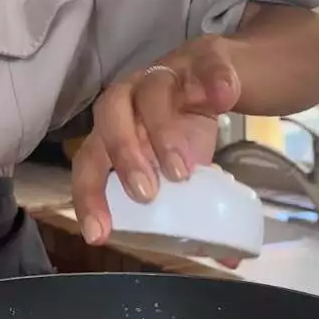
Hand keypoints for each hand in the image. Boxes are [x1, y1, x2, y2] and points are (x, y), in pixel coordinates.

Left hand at [72, 35, 239, 249]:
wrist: (229, 74)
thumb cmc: (192, 126)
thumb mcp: (190, 167)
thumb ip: (198, 207)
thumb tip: (224, 260)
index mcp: (119, 128)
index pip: (90, 160)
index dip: (89, 195)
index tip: (98, 233)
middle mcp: (133, 96)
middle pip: (110, 114)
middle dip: (122, 156)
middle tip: (146, 195)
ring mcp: (169, 73)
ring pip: (151, 91)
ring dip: (162, 131)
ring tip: (184, 170)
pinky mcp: (206, 57)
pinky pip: (207, 65)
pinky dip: (215, 82)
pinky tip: (226, 98)